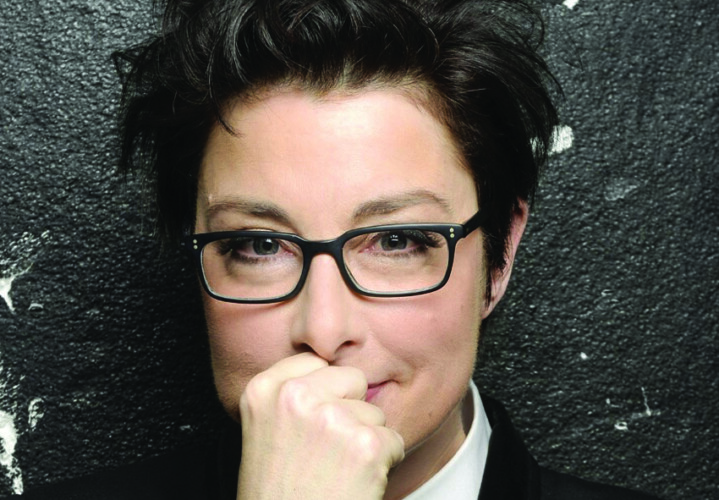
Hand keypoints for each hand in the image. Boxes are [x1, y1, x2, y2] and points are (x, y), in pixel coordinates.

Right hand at [236, 352, 404, 499]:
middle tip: (326, 451)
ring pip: (374, 412)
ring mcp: (331, 418)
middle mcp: (295, 396)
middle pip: (352, 379)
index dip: (324, 392)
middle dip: (350, 409)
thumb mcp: (265, 430)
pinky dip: (383, 463)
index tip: (312, 421)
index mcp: (264, 389)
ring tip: (335, 471)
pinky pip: (393, 440)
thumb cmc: (277, 491)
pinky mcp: (364, 444)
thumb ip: (292, 394)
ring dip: (365, 441)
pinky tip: (354, 482)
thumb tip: (334, 367)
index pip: (316, 361)